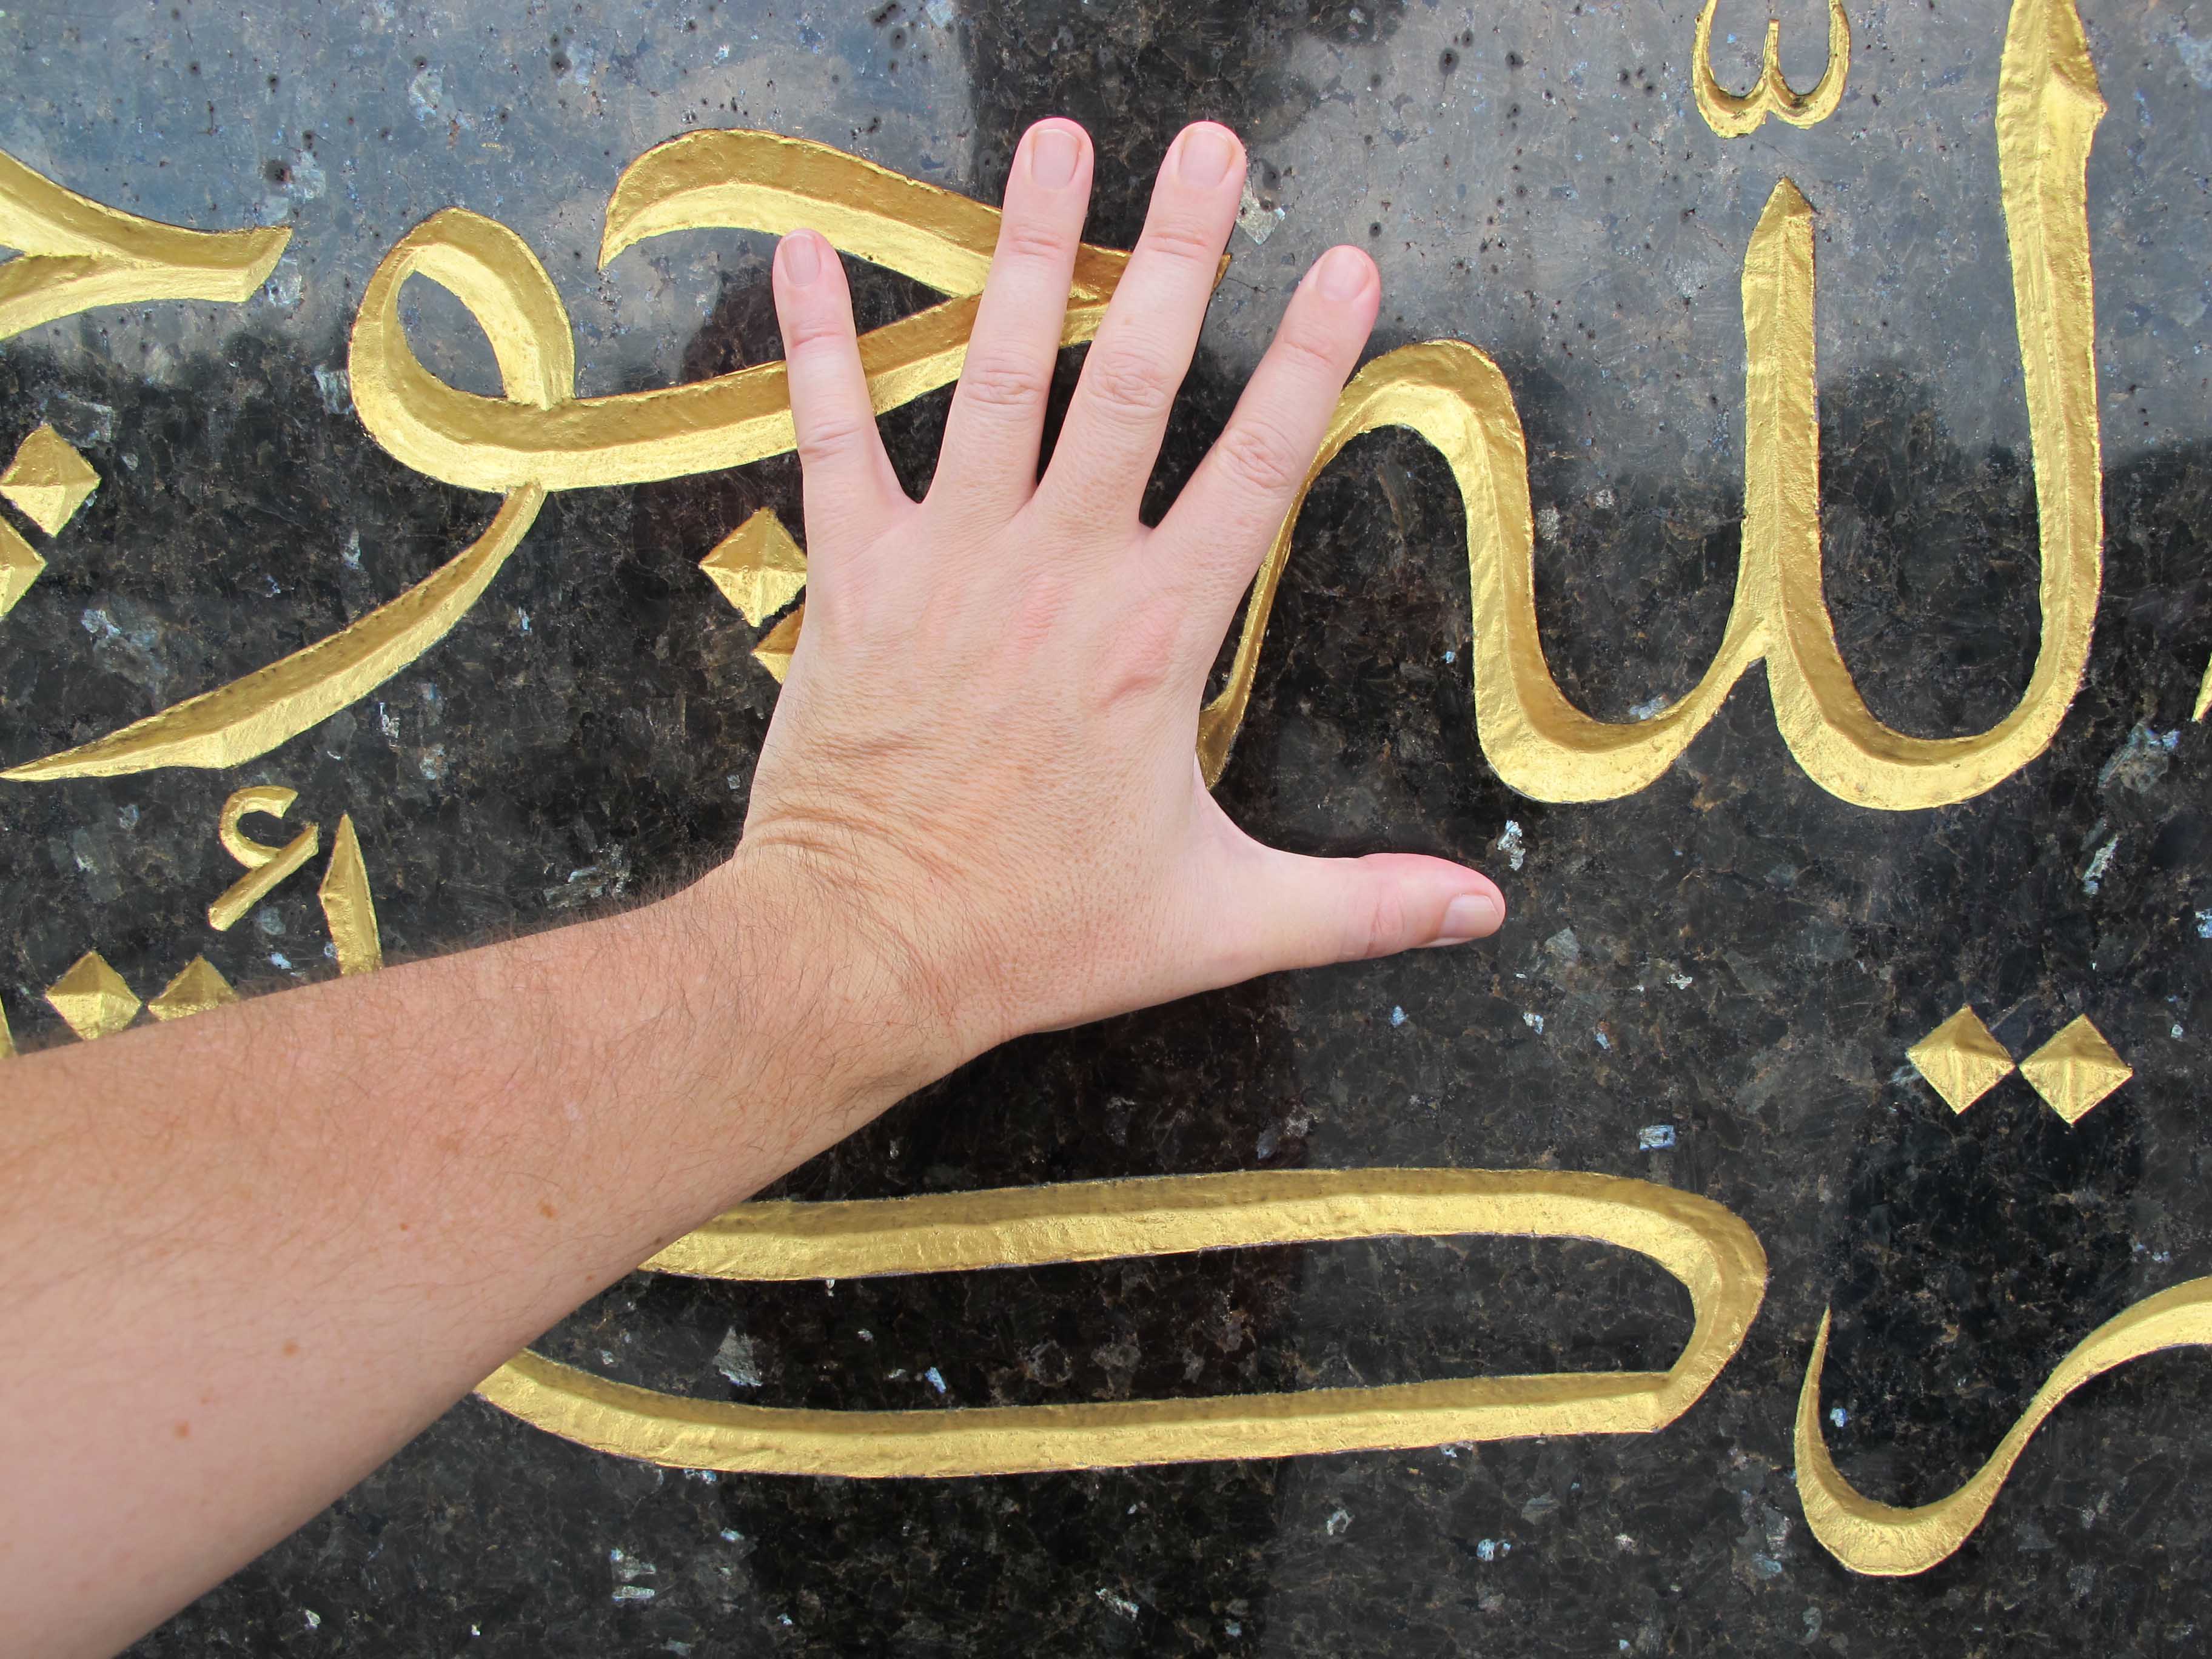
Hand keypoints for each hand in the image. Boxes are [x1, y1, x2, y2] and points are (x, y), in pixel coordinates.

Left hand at [714, 116, 1504, 1090]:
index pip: (1258, 469)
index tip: (1351, 262)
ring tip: (1059, 143)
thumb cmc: (1040, 934)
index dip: (1311, 363)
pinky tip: (804, 243)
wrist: (868, 949)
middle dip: (1181, 255)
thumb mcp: (1220, 922)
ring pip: (1001, 375)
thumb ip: (1359, 902)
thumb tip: (1487, 910)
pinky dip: (819, 340)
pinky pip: (834, 433)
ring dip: (1031, 252)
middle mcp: (1062, 568)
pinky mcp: (857, 573)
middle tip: (1213, 146)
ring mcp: (953, 558)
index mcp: (1158, 635)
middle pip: (1136, 382)